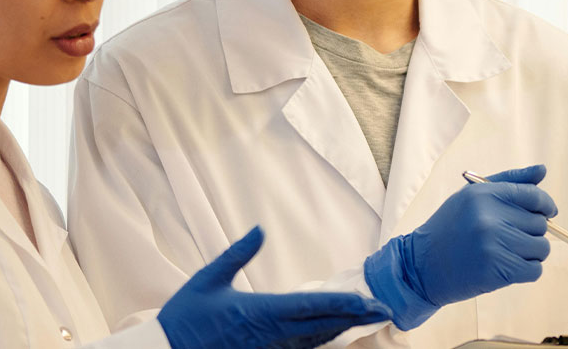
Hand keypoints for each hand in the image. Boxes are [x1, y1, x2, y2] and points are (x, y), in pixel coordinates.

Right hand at [158, 226, 391, 348]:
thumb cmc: (186, 315)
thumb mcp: (209, 278)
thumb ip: (237, 254)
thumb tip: (259, 230)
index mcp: (260, 311)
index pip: (311, 307)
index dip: (343, 304)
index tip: (367, 301)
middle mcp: (270, 334)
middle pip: (321, 327)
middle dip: (353, 319)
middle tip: (382, 311)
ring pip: (313, 341)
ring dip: (340, 330)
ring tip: (364, 320)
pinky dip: (317, 341)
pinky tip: (330, 334)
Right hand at [364, 164, 557, 329]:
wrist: (422, 265)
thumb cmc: (450, 227)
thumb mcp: (472, 196)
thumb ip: (509, 181)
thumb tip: (543, 169)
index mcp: (484, 194)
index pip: (534, 196)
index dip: (546, 205)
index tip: (547, 213)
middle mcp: (490, 216)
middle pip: (540, 224)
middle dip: (531, 232)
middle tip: (508, 238)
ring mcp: (494, 243)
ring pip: (541, 248)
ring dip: (530, 253)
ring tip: (506, 253)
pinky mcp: (498, 270)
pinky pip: (535, 270)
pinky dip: (526, 271)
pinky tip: (506, 268)